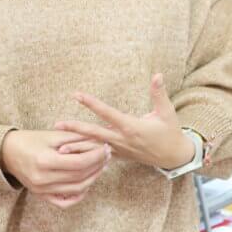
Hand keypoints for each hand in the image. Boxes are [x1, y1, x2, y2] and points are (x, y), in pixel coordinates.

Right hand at [0, 130, 110, 208]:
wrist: (7, 153)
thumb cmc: (30, 140)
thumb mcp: (53, 135)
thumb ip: (76, 137)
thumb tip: (100, 136)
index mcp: (45, 161)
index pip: (79, 163)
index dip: (96, 156)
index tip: (106, 147)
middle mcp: (43, 179)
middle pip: (80, 177)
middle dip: (98, 165)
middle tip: (108, 154)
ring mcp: (41, 190)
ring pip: (76, 189)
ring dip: (92, 178)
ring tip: (101, 165)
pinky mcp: (41, 196)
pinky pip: (64, 201)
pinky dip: (78, 195)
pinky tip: (87, 182)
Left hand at [55, 74, 194, 170]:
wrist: (174, 156)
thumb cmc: (170, 131)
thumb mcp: (167, 112)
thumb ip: (159, 93)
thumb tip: (158, 75)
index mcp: (132, 126)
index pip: (107, 113)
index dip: (91, 103)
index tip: (77, 95)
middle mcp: (122, 139)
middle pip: (94, 133)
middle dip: (75, 128)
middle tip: (58, 124)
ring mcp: (120, 150)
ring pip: (94, 148)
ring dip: (77, 146)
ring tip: (58, 146)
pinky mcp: (121, 156)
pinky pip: (100, 156)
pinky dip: (87, 155)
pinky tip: (75, 155)